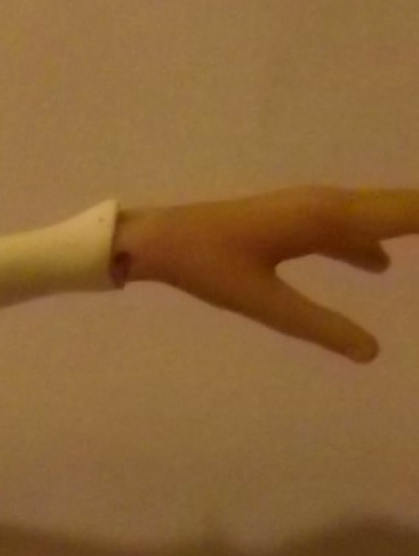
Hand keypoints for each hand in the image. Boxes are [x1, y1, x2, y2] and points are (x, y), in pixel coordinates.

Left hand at [113, 187, 418, 361]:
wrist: (161, 239)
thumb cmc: (208, 266)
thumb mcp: (265, 303)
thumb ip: (320, 326)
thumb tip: (372, 352)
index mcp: (325, 216)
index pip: (404, 214)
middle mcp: (326, 203)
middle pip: (398, 206)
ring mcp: (311, 208)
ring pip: (375, 214)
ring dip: (408, 223)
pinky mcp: (295, 220)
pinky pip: (349, 225)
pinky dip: (373, 237)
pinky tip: (380, 264)